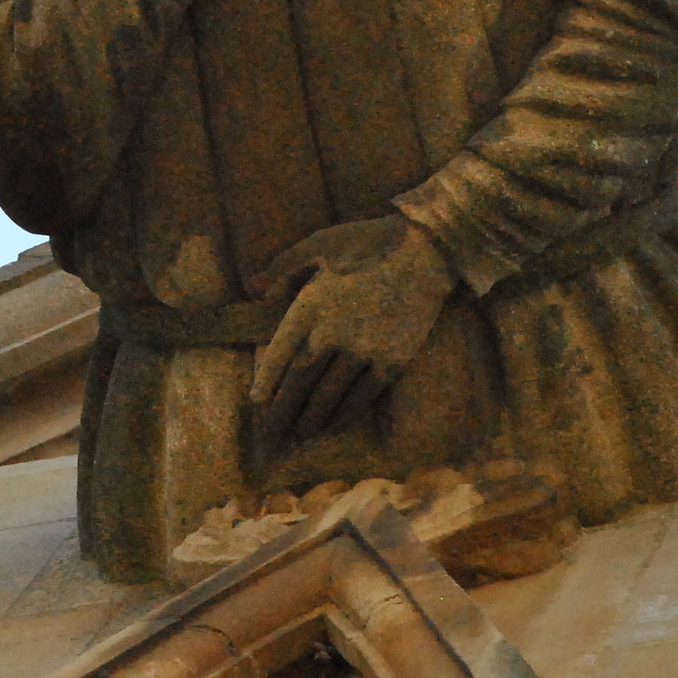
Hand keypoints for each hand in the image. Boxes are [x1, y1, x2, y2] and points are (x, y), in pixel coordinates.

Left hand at [249, 215, 457, 449]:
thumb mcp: (319, 244)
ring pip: (329, 394)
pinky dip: (344, 414)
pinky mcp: (391, 361)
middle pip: (301, 381)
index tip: (257, 401)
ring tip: (301, 433)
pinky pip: (362, 395)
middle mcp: (333, 332)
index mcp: (311, 304)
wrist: (425, 253)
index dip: (267, 380)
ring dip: (312, 418)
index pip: (280, 352)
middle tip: (272, 432)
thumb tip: (253, 287)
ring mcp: (363, 350)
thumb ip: (283, 266)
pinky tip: (334, 425)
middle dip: (284, 410)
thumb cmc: (368, 244)